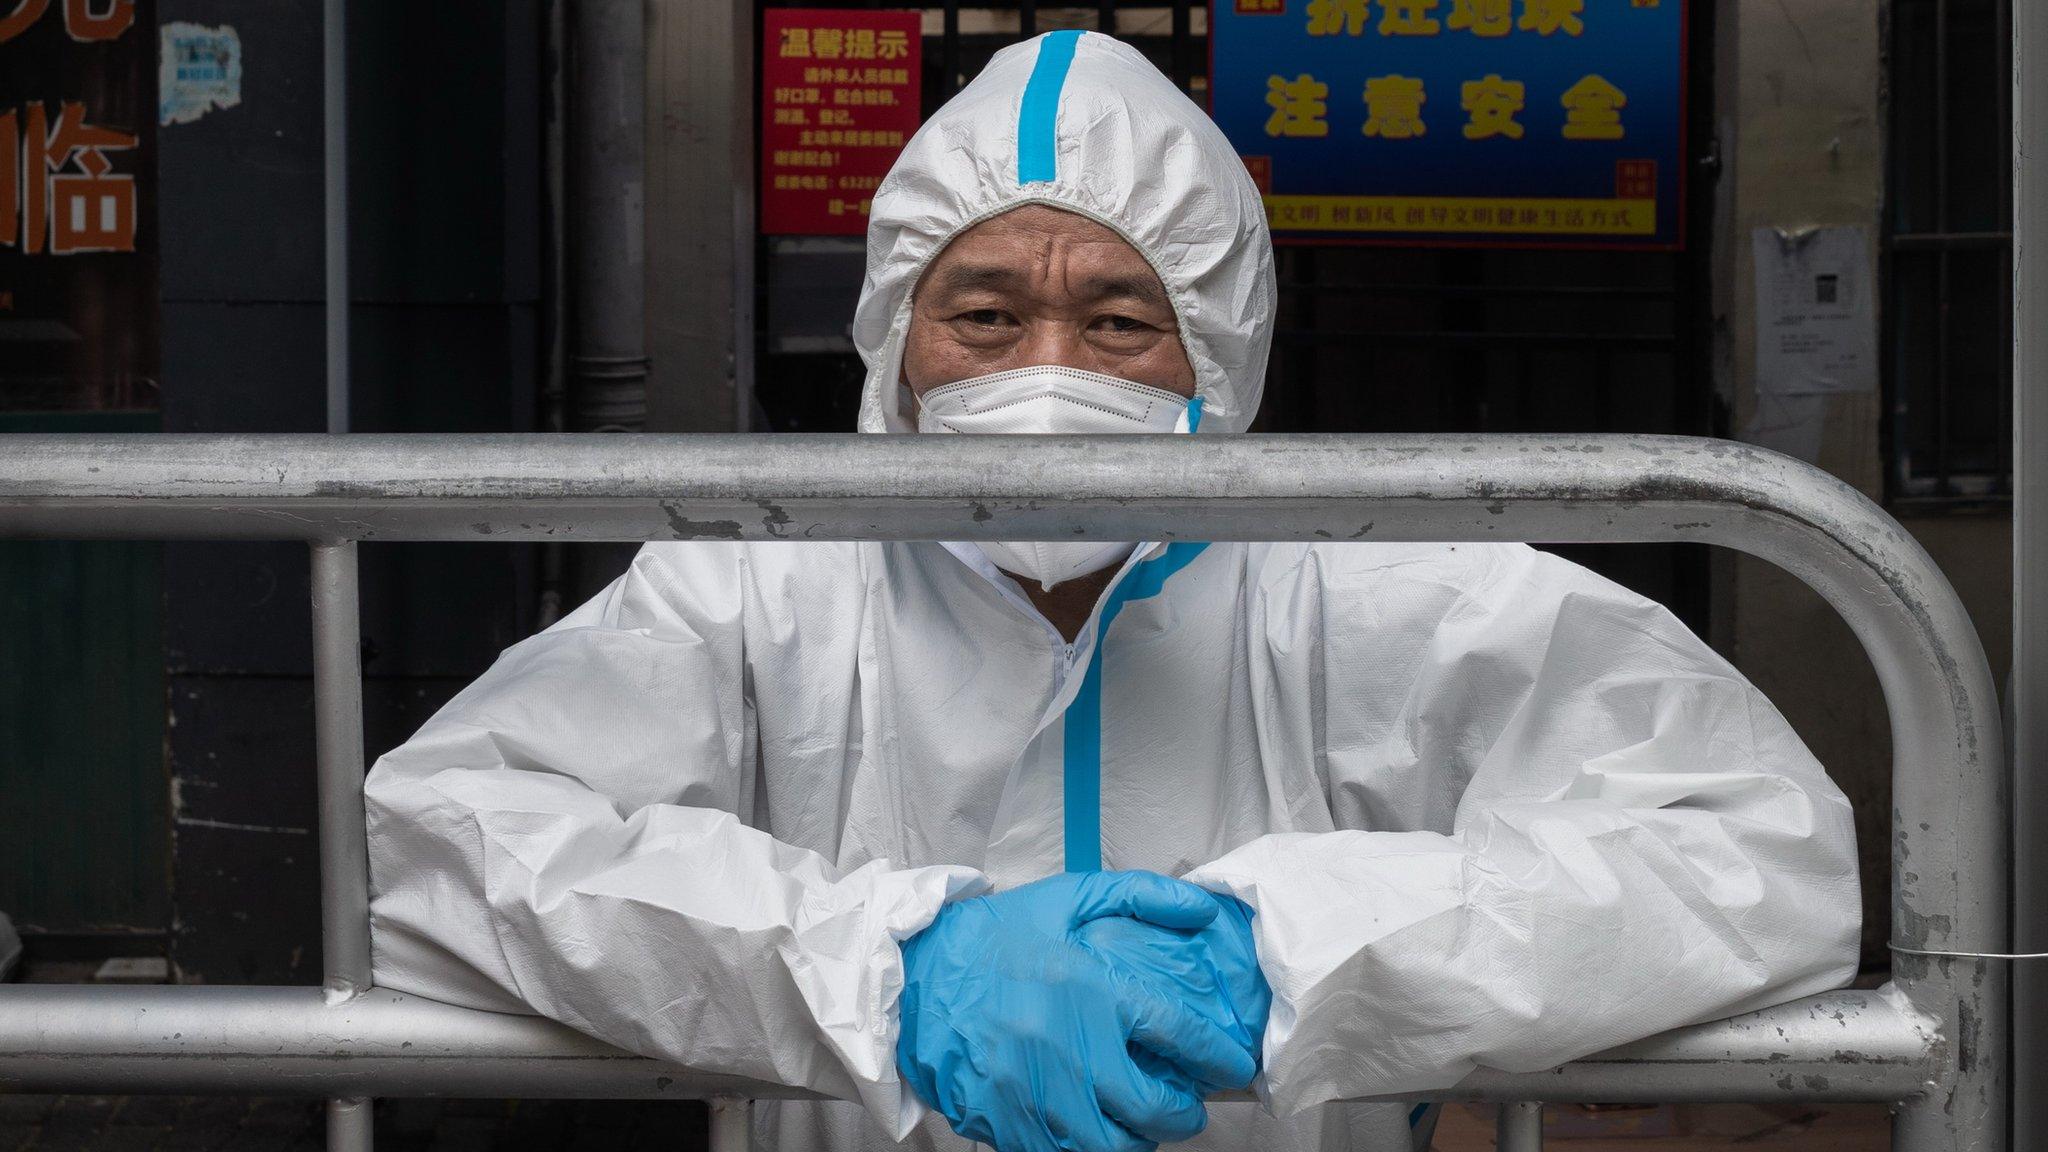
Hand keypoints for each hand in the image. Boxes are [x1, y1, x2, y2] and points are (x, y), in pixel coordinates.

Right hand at [896, 871, 1258, 1151]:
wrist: (911, 977)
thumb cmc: (991, 937)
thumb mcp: (1065, 898)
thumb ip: (1139, 895)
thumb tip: (1202, 908)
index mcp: (1089, 989)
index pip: (1177, 1033)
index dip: (1218, 1058)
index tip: (1233, 1068)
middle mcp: (1068, 1046)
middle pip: (1153, 1107)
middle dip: (1184, 1115)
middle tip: (1189, 1109)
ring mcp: (1036, 1092)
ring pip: (1113, 1146)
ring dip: (1141, 1142)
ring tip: (1146, 1128)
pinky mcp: (1007, 1123)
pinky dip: (1091, 1151)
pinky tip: (1096, 1134)